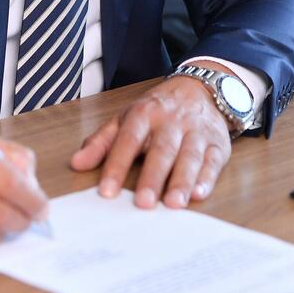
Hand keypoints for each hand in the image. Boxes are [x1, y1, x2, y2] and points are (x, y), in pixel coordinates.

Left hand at [70, 63, 233, 209]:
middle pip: (161, 149)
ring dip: (182, 180)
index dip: (116, 165)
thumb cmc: (157, 110)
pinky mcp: (217, 144)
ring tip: (173, 204)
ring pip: (189, 156)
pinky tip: (199, 193)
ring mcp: (196, 132)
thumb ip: (101, 142)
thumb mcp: (126, 118)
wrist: (200, 88)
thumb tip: (76, 164)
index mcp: (144, 114)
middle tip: (143, 203)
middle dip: (153, 177)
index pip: (128, 140)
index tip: (106, 191)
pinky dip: (207, 177)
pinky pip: (213, 160)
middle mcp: (171, 121)